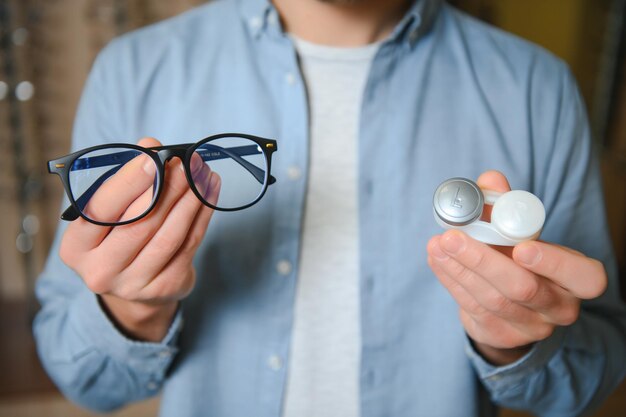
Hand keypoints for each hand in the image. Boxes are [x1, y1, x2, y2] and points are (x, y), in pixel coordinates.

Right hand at [59, 138, 219, 341]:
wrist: (133, 287)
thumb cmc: (117, 237)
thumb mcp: (109, 213)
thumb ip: (125, 182)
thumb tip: (151, 145)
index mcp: (76, 246)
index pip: (100, 211)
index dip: (128, 183)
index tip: (153, 157)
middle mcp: (100, 270)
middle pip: (139, 224)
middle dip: (167, 187)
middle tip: (186, 161)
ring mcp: (134, 284)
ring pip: (169, 236)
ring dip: (190, 199)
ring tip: (202, 173)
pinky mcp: (166, 287)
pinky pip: (189, 244)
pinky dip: (203, 215)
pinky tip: (209, 192)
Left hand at [426, 171, 606, 364]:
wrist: (510, 303)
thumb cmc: (519, 257)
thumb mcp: (519, 232)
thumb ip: (506, 206)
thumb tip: (489, 179)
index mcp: (577, 279)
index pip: (585, 278)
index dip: (555, 263)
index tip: (521, 247)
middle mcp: (559, 307)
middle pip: (524, 288)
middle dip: (483, 260)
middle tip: (452, 236)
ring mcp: (530, 327)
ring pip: (492, 299)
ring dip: (459, 268)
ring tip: (436, 243)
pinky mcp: (501, 335)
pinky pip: (472, 307)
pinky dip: (451, 280)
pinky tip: (436, 259)